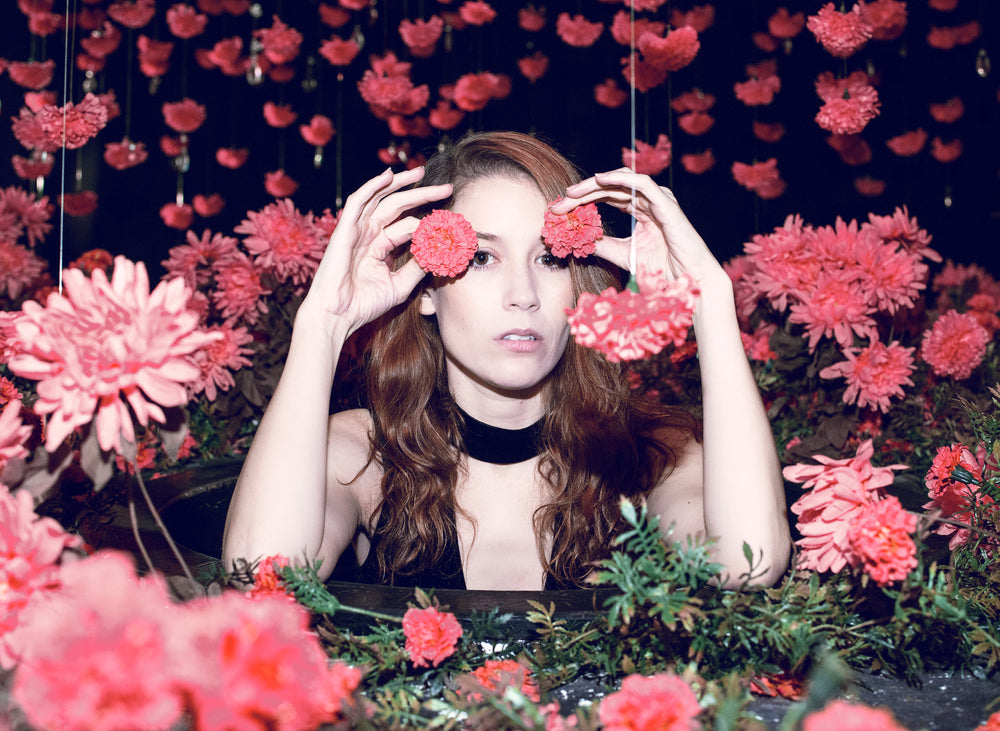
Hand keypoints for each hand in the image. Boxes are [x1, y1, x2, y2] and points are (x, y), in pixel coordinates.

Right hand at [302, 167, 452, 336]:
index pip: (408, 225)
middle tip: (446, 188)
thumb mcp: (399, 286)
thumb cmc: (364, 305)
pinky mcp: (344, 230)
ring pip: (380, 198)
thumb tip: (439, 251)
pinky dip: (372, 186)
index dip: (430, 224)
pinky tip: (389, 175)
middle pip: (398, 206)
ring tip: (421, 173)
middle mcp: (369, 234)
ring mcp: (357, 231)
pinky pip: (358, 202)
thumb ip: (418, 268)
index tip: (450, 226)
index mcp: (380, 246)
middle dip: (423, 195)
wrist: (337, 316)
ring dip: (400, 183)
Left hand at [553, 168, 722, 284]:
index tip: (559, 210)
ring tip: (572, 193)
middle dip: (582, 194)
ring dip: (593, 185)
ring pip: (621, 181)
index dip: (582, 201)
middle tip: (559, 203)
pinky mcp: (666, 203)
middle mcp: (648, 201)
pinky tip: (599, 179)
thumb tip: (577, 239)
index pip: (606, 197)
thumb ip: (603, 245)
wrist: (689, 280)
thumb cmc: (663, 269)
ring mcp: (658, 200)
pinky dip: (620, 178)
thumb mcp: (623, 255)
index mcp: (640, 210)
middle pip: (609, 188)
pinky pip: (641, 182)